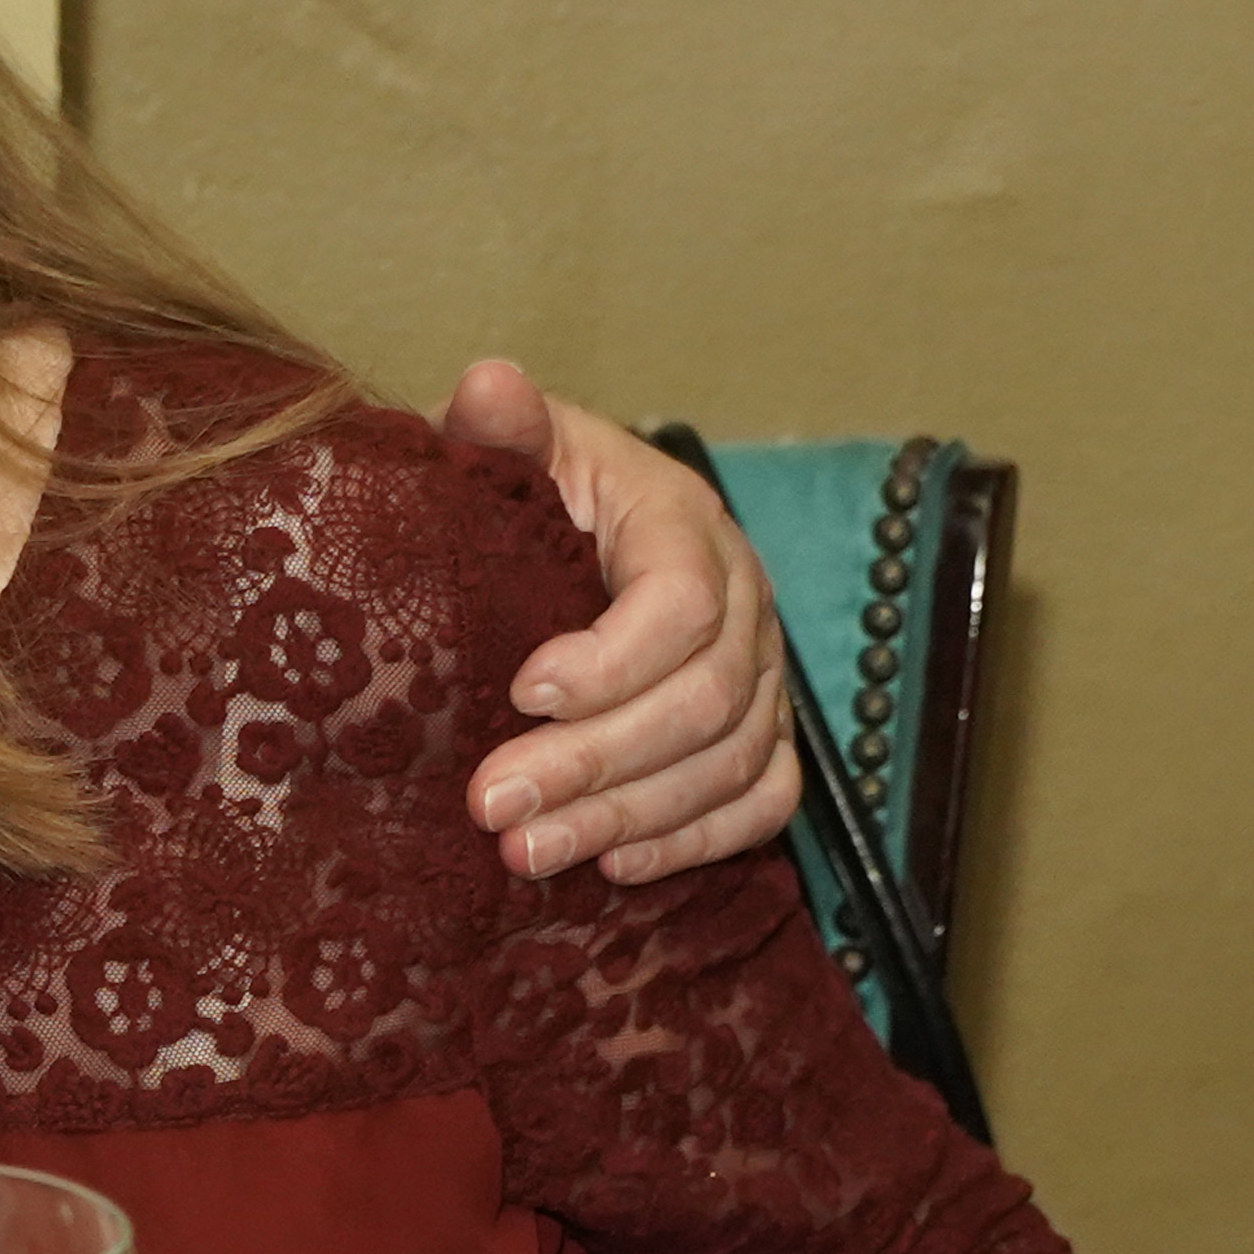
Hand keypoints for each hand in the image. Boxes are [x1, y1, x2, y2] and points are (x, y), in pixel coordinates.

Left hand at [440, 361, 800, 886]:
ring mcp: (762, 671)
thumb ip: (498, 432)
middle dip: (598, 761)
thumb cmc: (523, 496)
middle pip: (707, 698)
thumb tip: (489, 384)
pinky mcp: (760, 732)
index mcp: (682, 521)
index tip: (521, 692)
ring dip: (631, 818)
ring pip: (734, 761)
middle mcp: (743, 598)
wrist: (553, 535)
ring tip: (527, 854)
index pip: (683, 600)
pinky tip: (615, 870)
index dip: (612, 659)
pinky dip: (695, 842)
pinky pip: (764, 802)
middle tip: (494, 805)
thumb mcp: (506, 454)